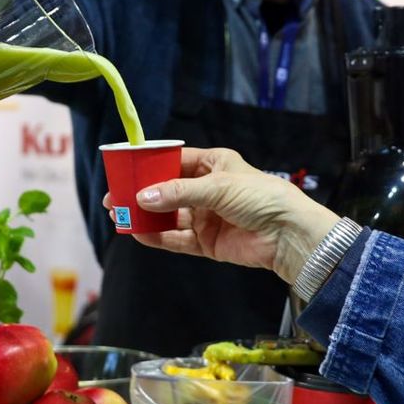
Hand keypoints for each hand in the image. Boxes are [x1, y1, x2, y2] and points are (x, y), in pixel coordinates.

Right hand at [111, 147, 340, 283]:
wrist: (289, 234)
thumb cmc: (261, 197)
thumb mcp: (217, 186)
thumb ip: (178, 193)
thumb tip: (142, 197)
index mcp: (214, 164)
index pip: (173, 161)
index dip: (148, 166)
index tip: (124, 170)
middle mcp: (207, 189)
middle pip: (166, 190)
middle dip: (141, 194)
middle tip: (114, 199)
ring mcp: (206, 216)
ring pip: (168, 216)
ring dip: (145, 217)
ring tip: (120, 217)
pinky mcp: (207, 242)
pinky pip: (176, 239)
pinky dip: (157, 237)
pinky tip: (139, 234)